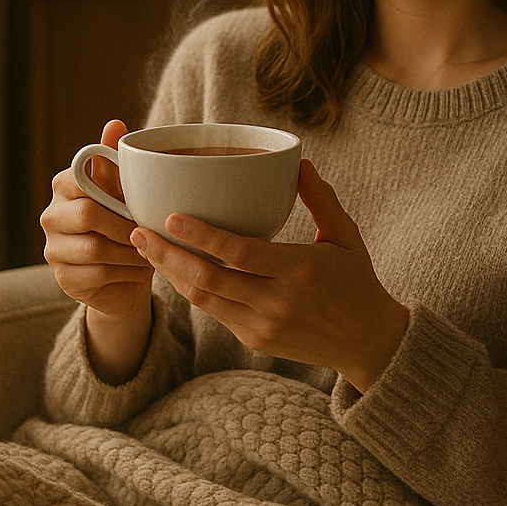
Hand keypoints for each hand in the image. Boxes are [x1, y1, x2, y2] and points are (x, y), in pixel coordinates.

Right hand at [39, 119, 153, 382]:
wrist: (126, 273)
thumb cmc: (125, 221)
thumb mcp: (123, 190)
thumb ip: (115, 162)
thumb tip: (115, 122)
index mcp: (64, 186)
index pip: (82, 180)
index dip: (115, 192)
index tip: (140, 202)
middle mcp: (52, 216)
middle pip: (87, 215)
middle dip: (125, 224)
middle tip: (150, 230)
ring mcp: (53, 249)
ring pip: (95, 248)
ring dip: (130, 250)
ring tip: (151, 250)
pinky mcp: (63, 278)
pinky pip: (97, 274)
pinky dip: (125, 271)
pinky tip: (140, 268)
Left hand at [132, 158, 408, 391]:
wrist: (369, 343)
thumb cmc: (358, 282)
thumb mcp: (346, 236)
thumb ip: (322, 200)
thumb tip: (299, 162)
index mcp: (299, 271)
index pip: (240, 253)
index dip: (202, 236)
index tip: (170, 216)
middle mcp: (277, 302)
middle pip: (208, 279)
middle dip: (167, 256)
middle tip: (136, 230)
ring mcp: (263, 325)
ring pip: (203, 299)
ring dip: (170, 273)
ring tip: (144, 248)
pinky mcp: (255, 340)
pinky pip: (214, 312)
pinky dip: (191, 289)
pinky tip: (174, 269)